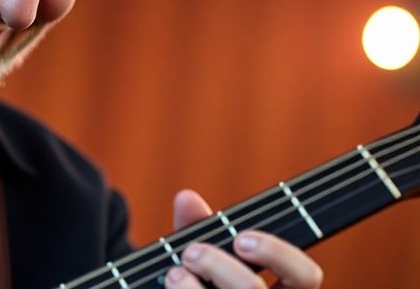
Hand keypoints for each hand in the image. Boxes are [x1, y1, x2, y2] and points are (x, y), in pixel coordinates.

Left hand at [164, 189, 323, 288]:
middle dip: (220, 267)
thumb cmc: (201, 284)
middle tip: (192, 252)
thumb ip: (198, 230)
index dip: (279, 255)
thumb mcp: (202, 259)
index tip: (241, 239)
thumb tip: (186, 197)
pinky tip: (170, 288)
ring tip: (172, 273)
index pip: (307, 277)